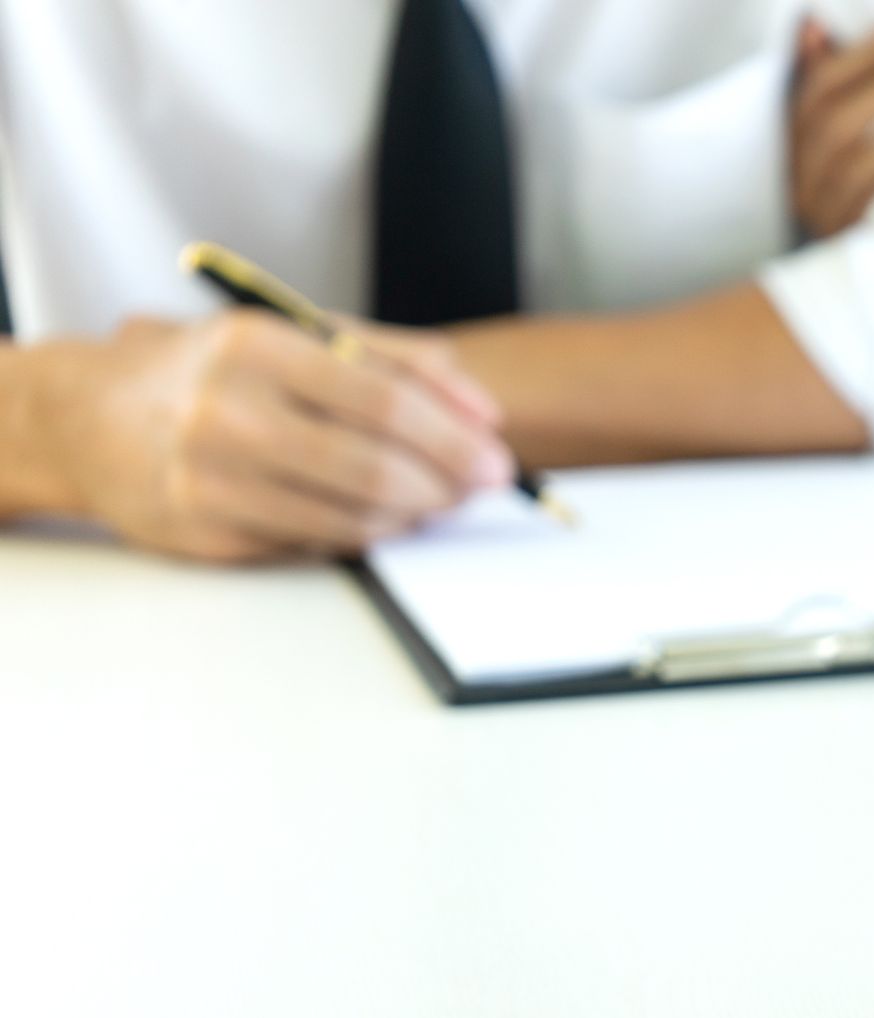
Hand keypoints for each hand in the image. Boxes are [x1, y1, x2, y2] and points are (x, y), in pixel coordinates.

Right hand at [47, 311, 511, 562]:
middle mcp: (227, 412)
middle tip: (482, 485)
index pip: (385, 398)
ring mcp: (212, 480)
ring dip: (416, 513)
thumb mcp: (292, 334)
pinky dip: (366, 532)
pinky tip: (382, 516)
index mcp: (256, 348)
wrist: (93, 419)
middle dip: (448, 482)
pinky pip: (319, 543)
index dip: (454, 434)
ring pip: (354, 515)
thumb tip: (480, 408)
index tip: (495, 454)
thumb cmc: (215, 373)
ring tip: (439, 500)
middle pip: (376, 464)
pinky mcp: (209, 534)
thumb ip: (393, 357)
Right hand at [790, 4, 873, 238]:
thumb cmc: (841, 159)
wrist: (827, 242)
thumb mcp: (829, 111)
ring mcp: (819, 202)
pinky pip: (865, 211)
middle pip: (838, 119)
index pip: (829, 77)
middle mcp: (801, 161)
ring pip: (851, 164)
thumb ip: (825, 68)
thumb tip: (815, 24)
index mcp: (797, 123)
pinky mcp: (841, 237)